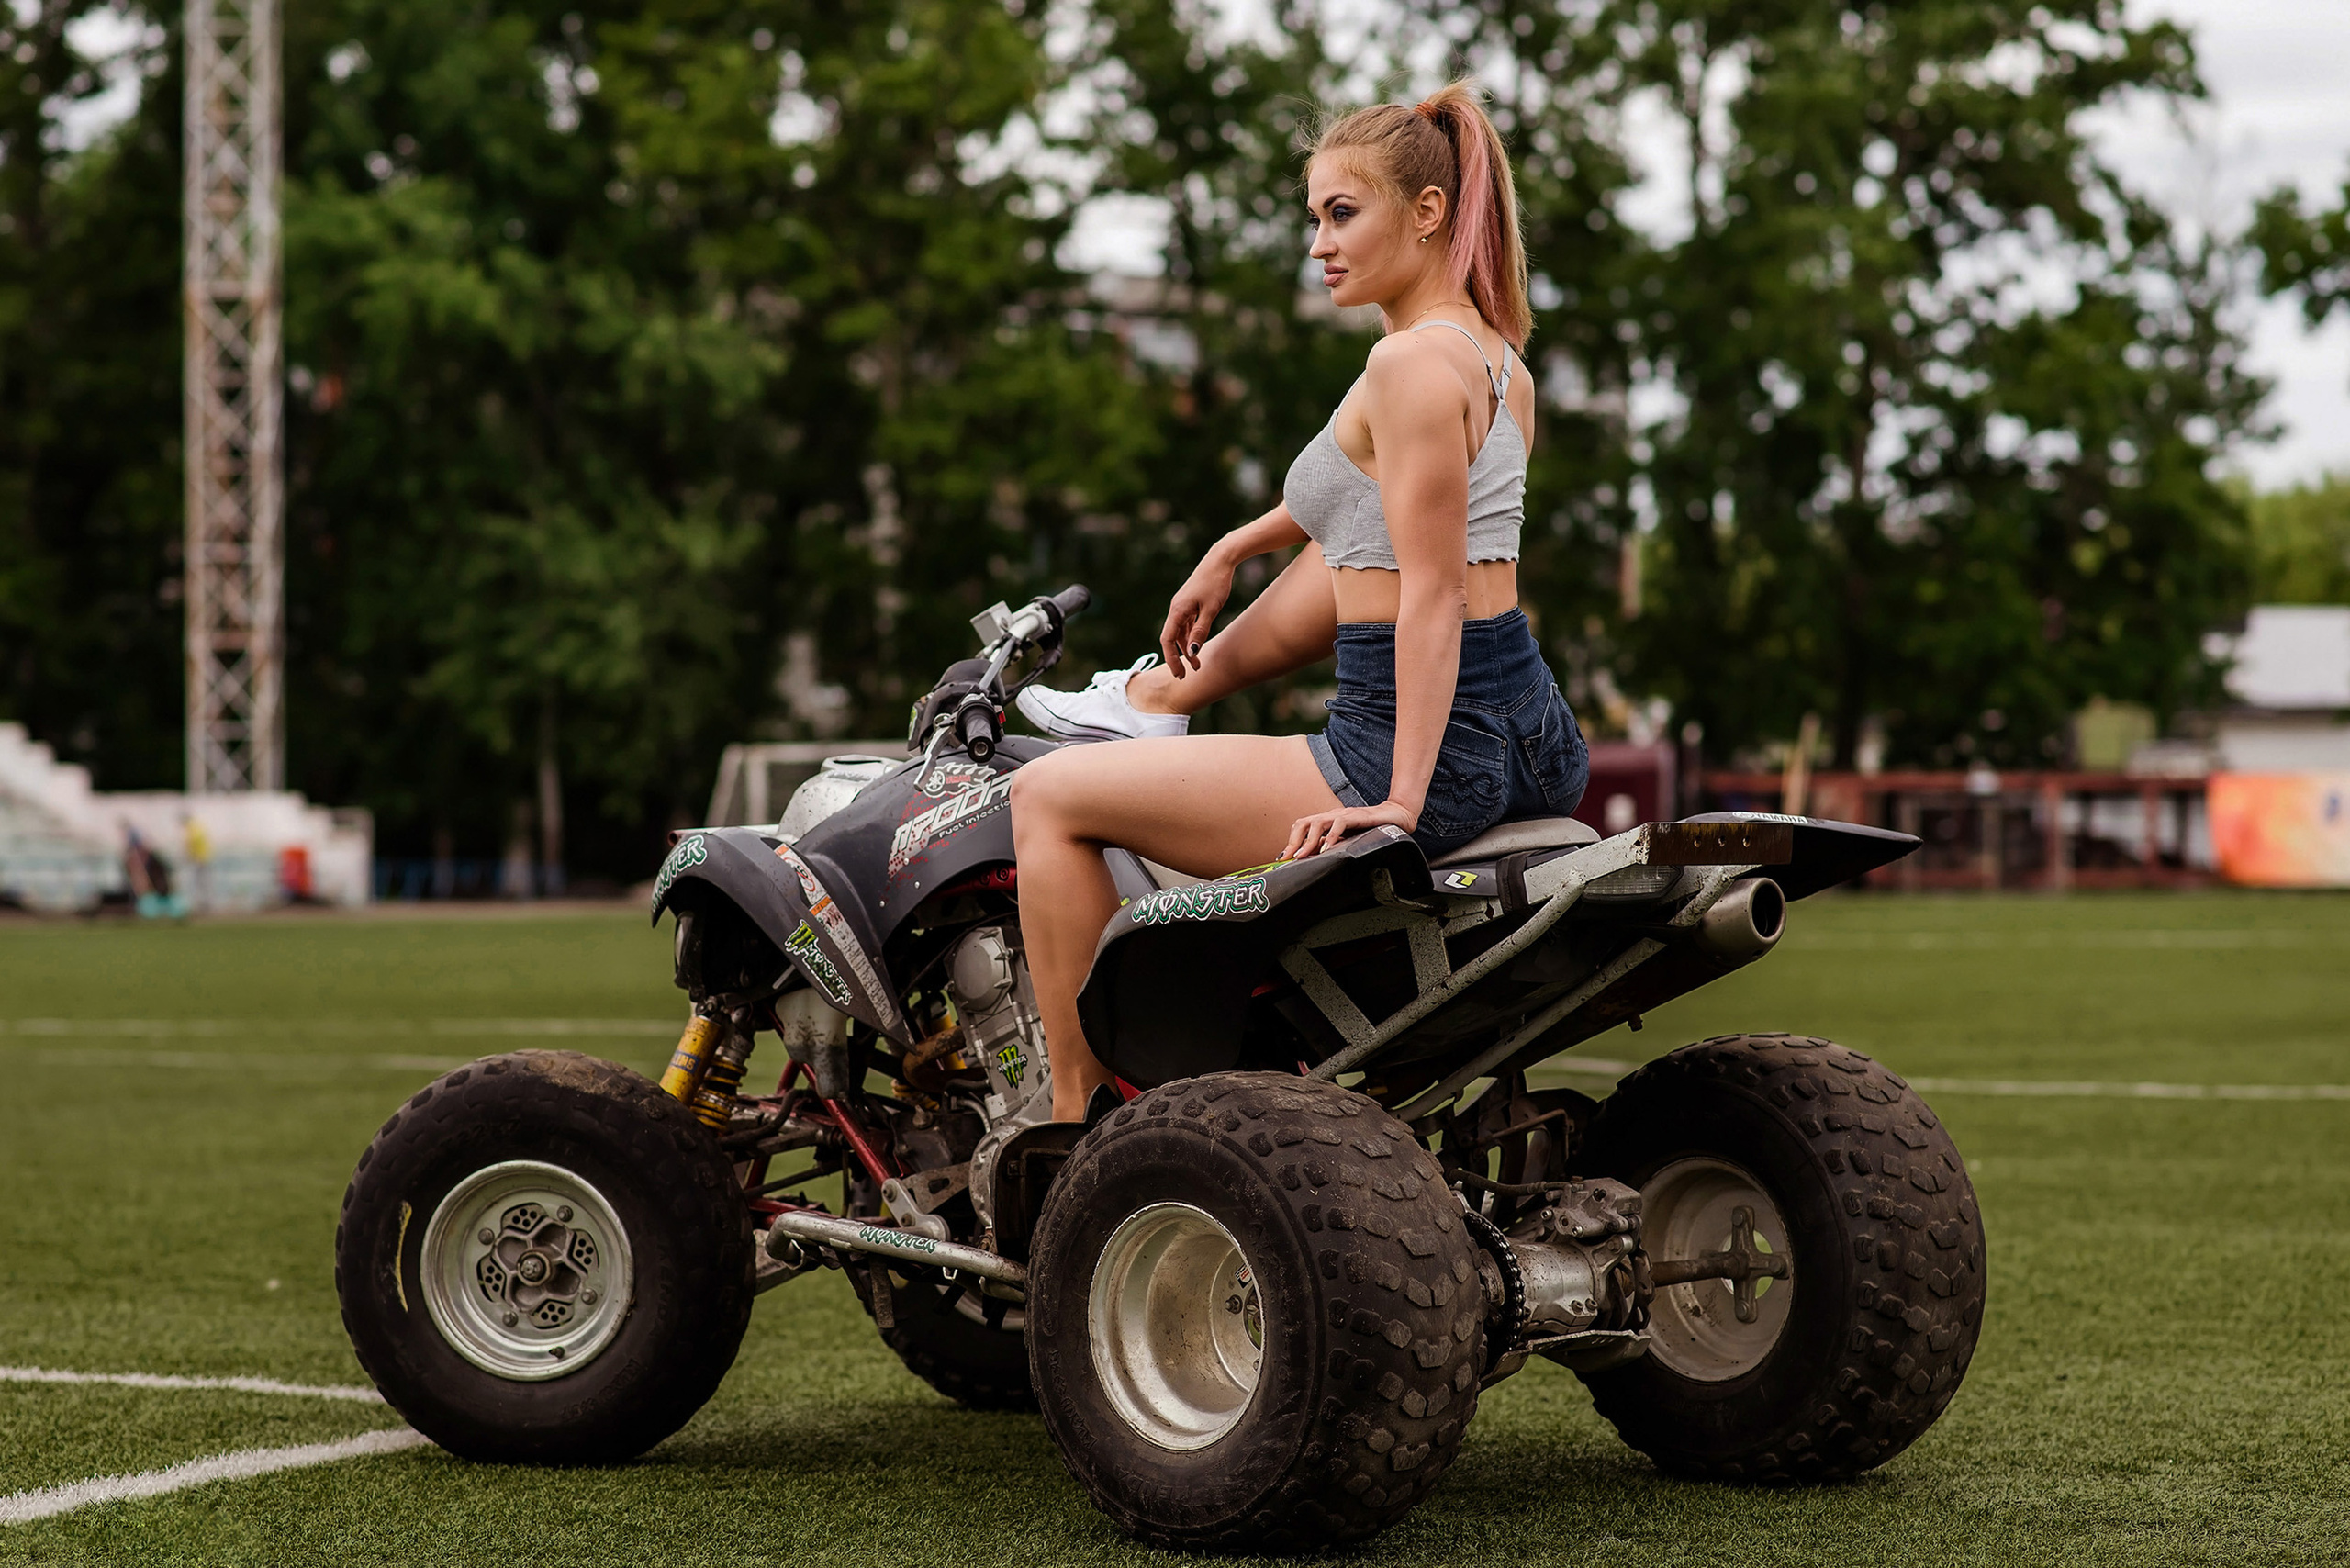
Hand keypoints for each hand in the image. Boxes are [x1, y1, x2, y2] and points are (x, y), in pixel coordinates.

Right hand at [1159, 553, 1234, 675]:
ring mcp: (1183, 605)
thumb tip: (1191, 651)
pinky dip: (1190, 636)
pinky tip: (1197, 644)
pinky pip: (1186, 624)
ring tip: (1197, 662)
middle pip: (1172, 638)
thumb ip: (1200, 631)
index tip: (1179, 673)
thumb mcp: (1211, 610)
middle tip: (1188, 674)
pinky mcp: (1190, 602)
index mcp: (1177, 610)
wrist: (1221, 559)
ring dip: (1186, 648)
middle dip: (1179, 657)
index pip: (1167, 640)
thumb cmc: (1216, 583)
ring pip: (1180, 632)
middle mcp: (1176, 608)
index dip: (1171, 659)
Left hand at [1280, 799, 1417, 861]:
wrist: (1396, 816)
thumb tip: (1316, 861)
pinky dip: (1331, 837)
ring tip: (1303, 855)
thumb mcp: (1348, 841)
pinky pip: (1340, 824)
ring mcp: (1343, 815)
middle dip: (1293, 841)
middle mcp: (1332, 816)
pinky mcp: (1357, 816)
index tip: (1283, 859)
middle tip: (1288, 859)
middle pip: (1304, 823)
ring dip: (1308, 841)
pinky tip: (1327, 849)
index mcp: (1328, 822)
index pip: (1302, 827)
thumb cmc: (1372, 830)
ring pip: (1317, 822)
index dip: (1291, 842)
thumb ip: (1333, 847)